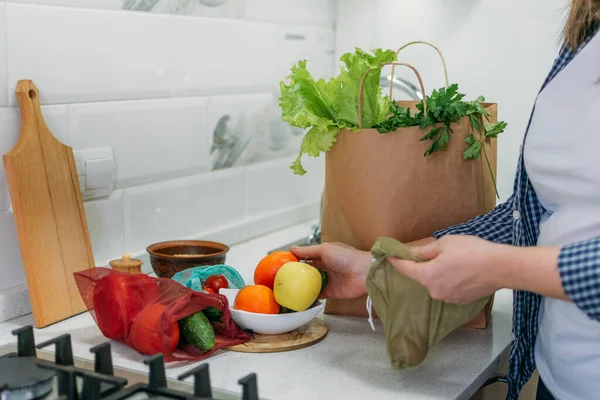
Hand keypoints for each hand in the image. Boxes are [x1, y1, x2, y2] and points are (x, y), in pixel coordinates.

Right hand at [291, 243, 372, 299]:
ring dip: (302, 286)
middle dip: (297, 274)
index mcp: (324, 255)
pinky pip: (317, 295)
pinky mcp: (331, 292)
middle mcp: (325, 267)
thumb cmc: (347, 257)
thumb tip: (292, 248)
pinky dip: (309, 297)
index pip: (306, 257)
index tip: (283, 263)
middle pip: (307, 271)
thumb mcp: (325, 249)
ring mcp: (328, 280)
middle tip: (282, 278)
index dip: (296, 259)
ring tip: (287, 289)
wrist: (364, 274)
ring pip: (311, 284)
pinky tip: (299, 298)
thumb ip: (308, 251)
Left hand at [390, 235, 505, 304]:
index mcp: (428, 276)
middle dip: (424, 265)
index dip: (396, 261)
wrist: (501, 267)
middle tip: (435, 252)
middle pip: (422, 277)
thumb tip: (412, 253)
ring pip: (435, 283)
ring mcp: (447, 299)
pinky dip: (450, 280)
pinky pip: (448, 289)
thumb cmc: (472, 252)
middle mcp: (434, 291)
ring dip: (438, 273)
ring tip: (455, 261)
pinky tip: (462, 271)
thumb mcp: (446, 244)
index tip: (389, 256)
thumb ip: (426, 251)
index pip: (405, 269)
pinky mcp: (459, 302)